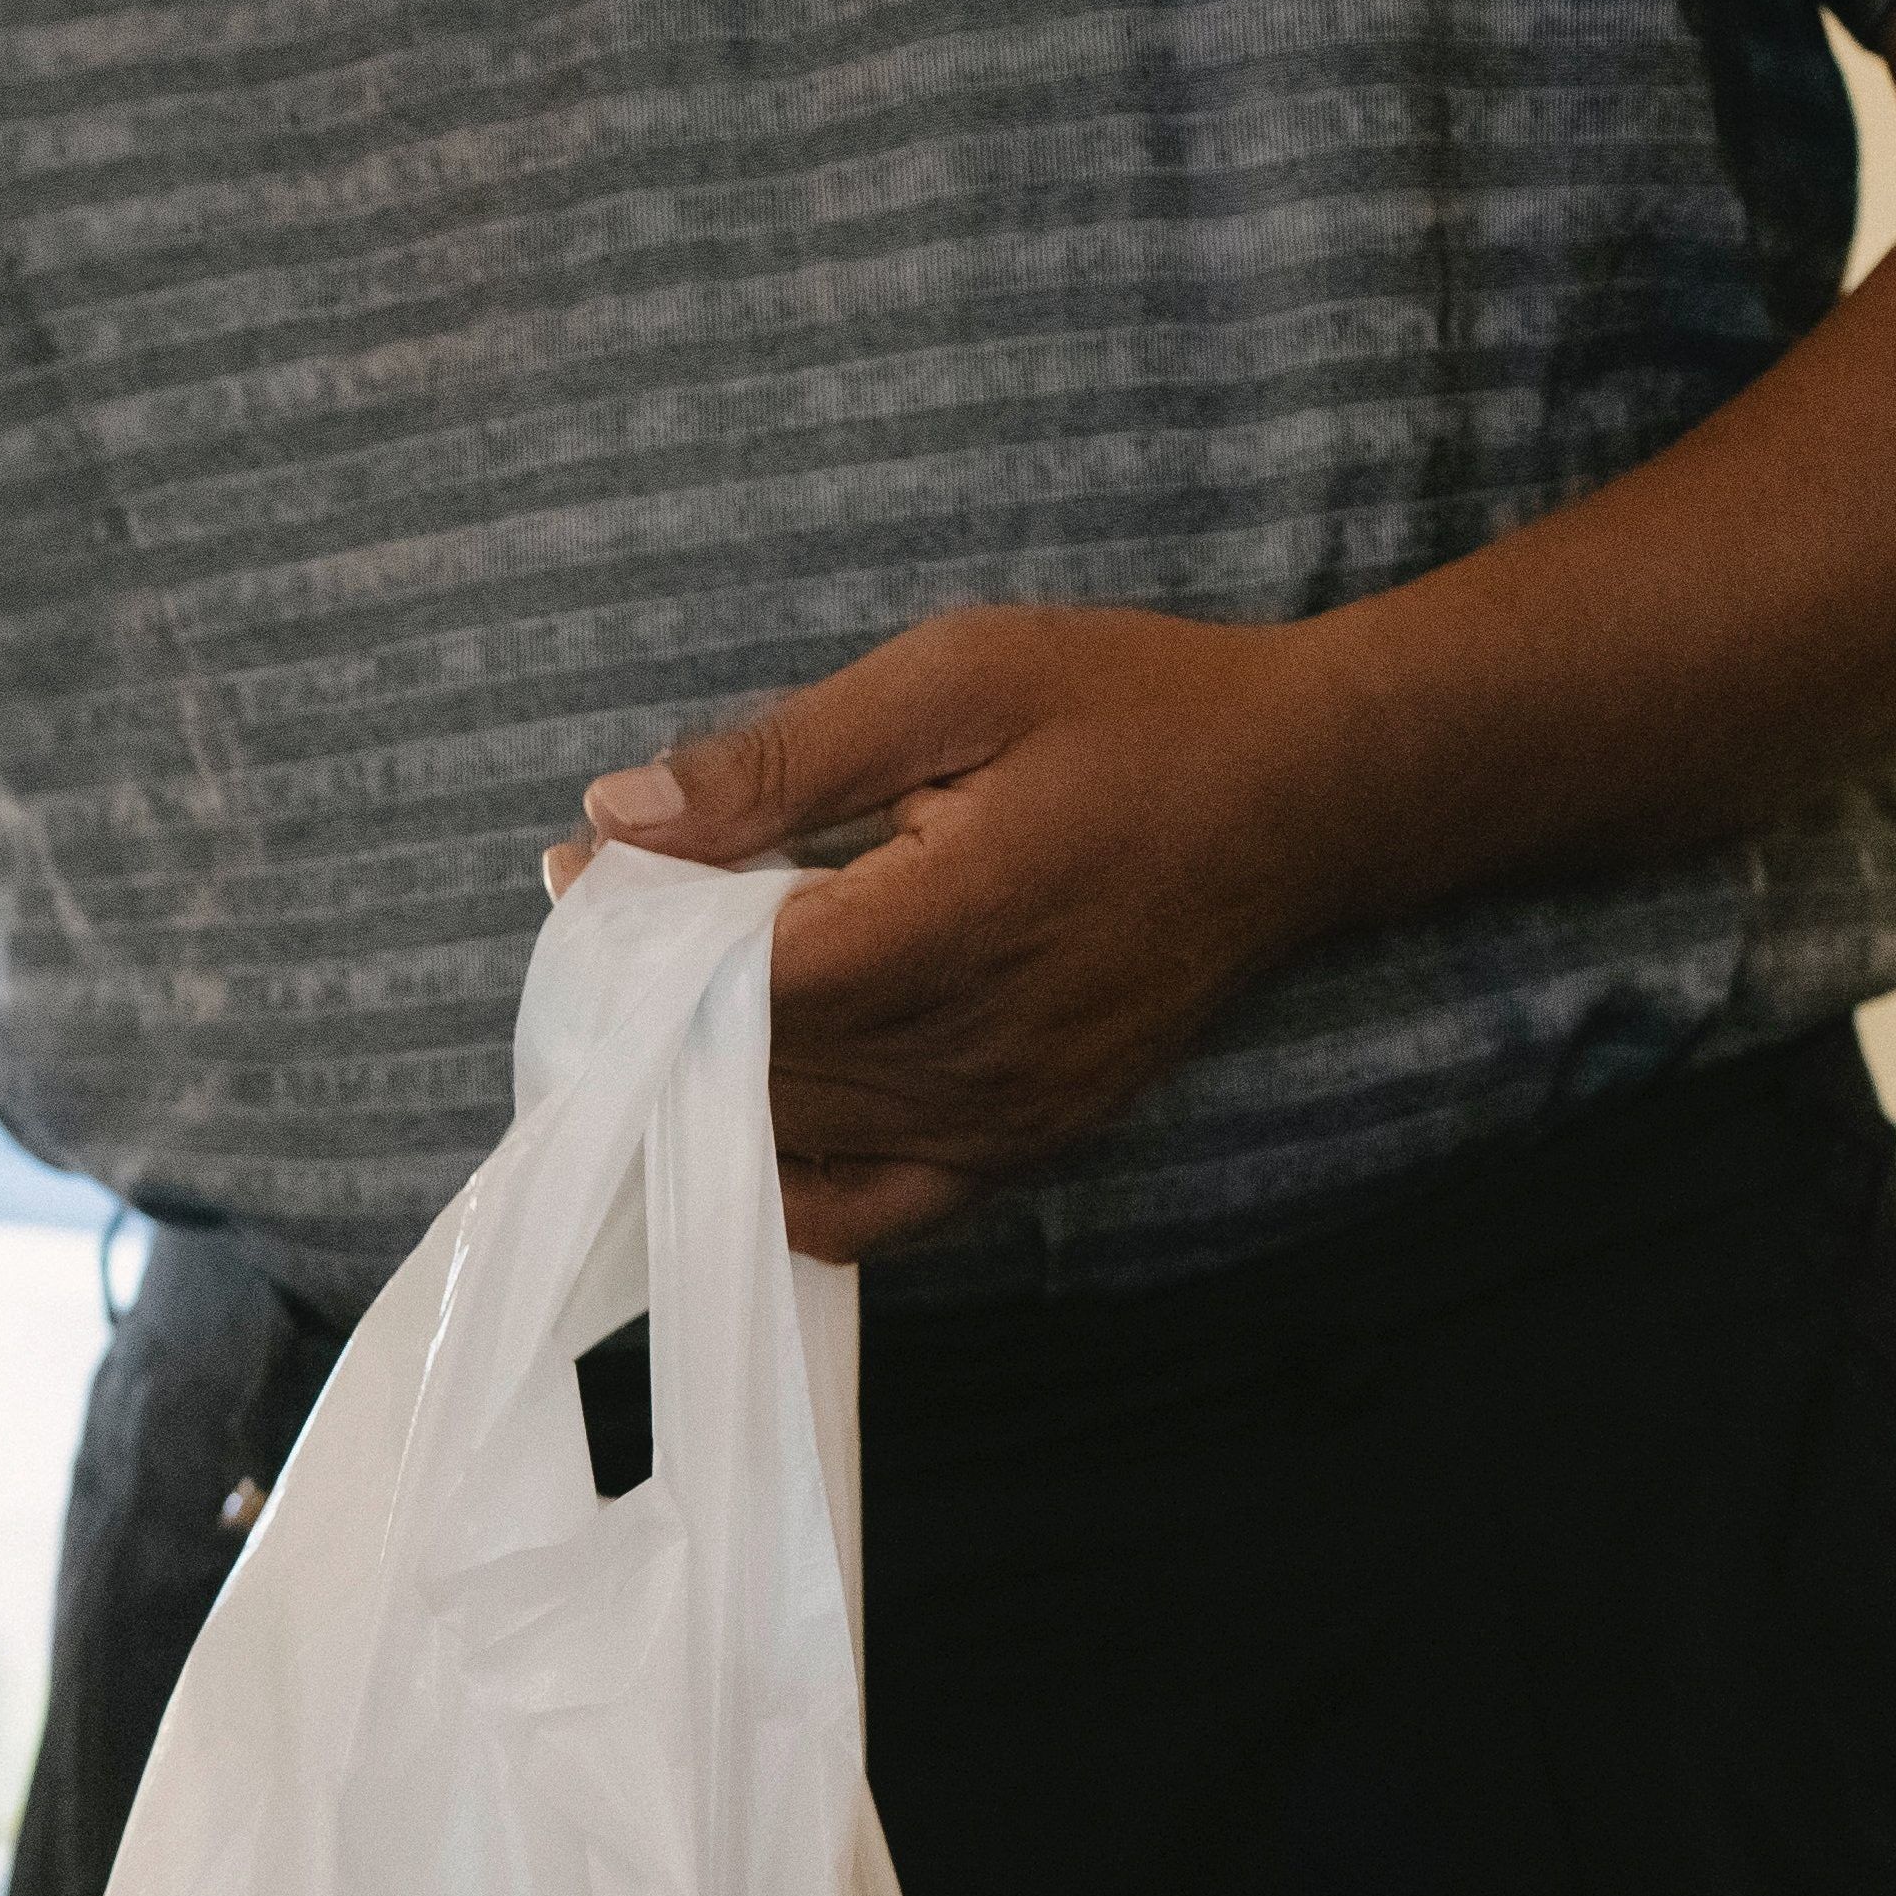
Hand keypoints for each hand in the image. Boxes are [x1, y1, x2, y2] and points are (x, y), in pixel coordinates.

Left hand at [535, 605, 1366, 1260]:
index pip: (734, 982)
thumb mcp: (954, 681)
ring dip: (707, 1077)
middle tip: (614, 918)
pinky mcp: (1026, 1148)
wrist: (1310, 796)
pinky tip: (750, 1103)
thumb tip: (615, 818)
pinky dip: (788, 1172)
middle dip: (653, 1003)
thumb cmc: (1138, 715)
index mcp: (949, 928)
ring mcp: (1004, 1121)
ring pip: (792, 1143)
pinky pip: (868, 1213)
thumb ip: (777, 762)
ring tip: (673, 984)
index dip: (639, 938)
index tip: (586, 875)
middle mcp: (976, 1056)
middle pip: (747, 1071)